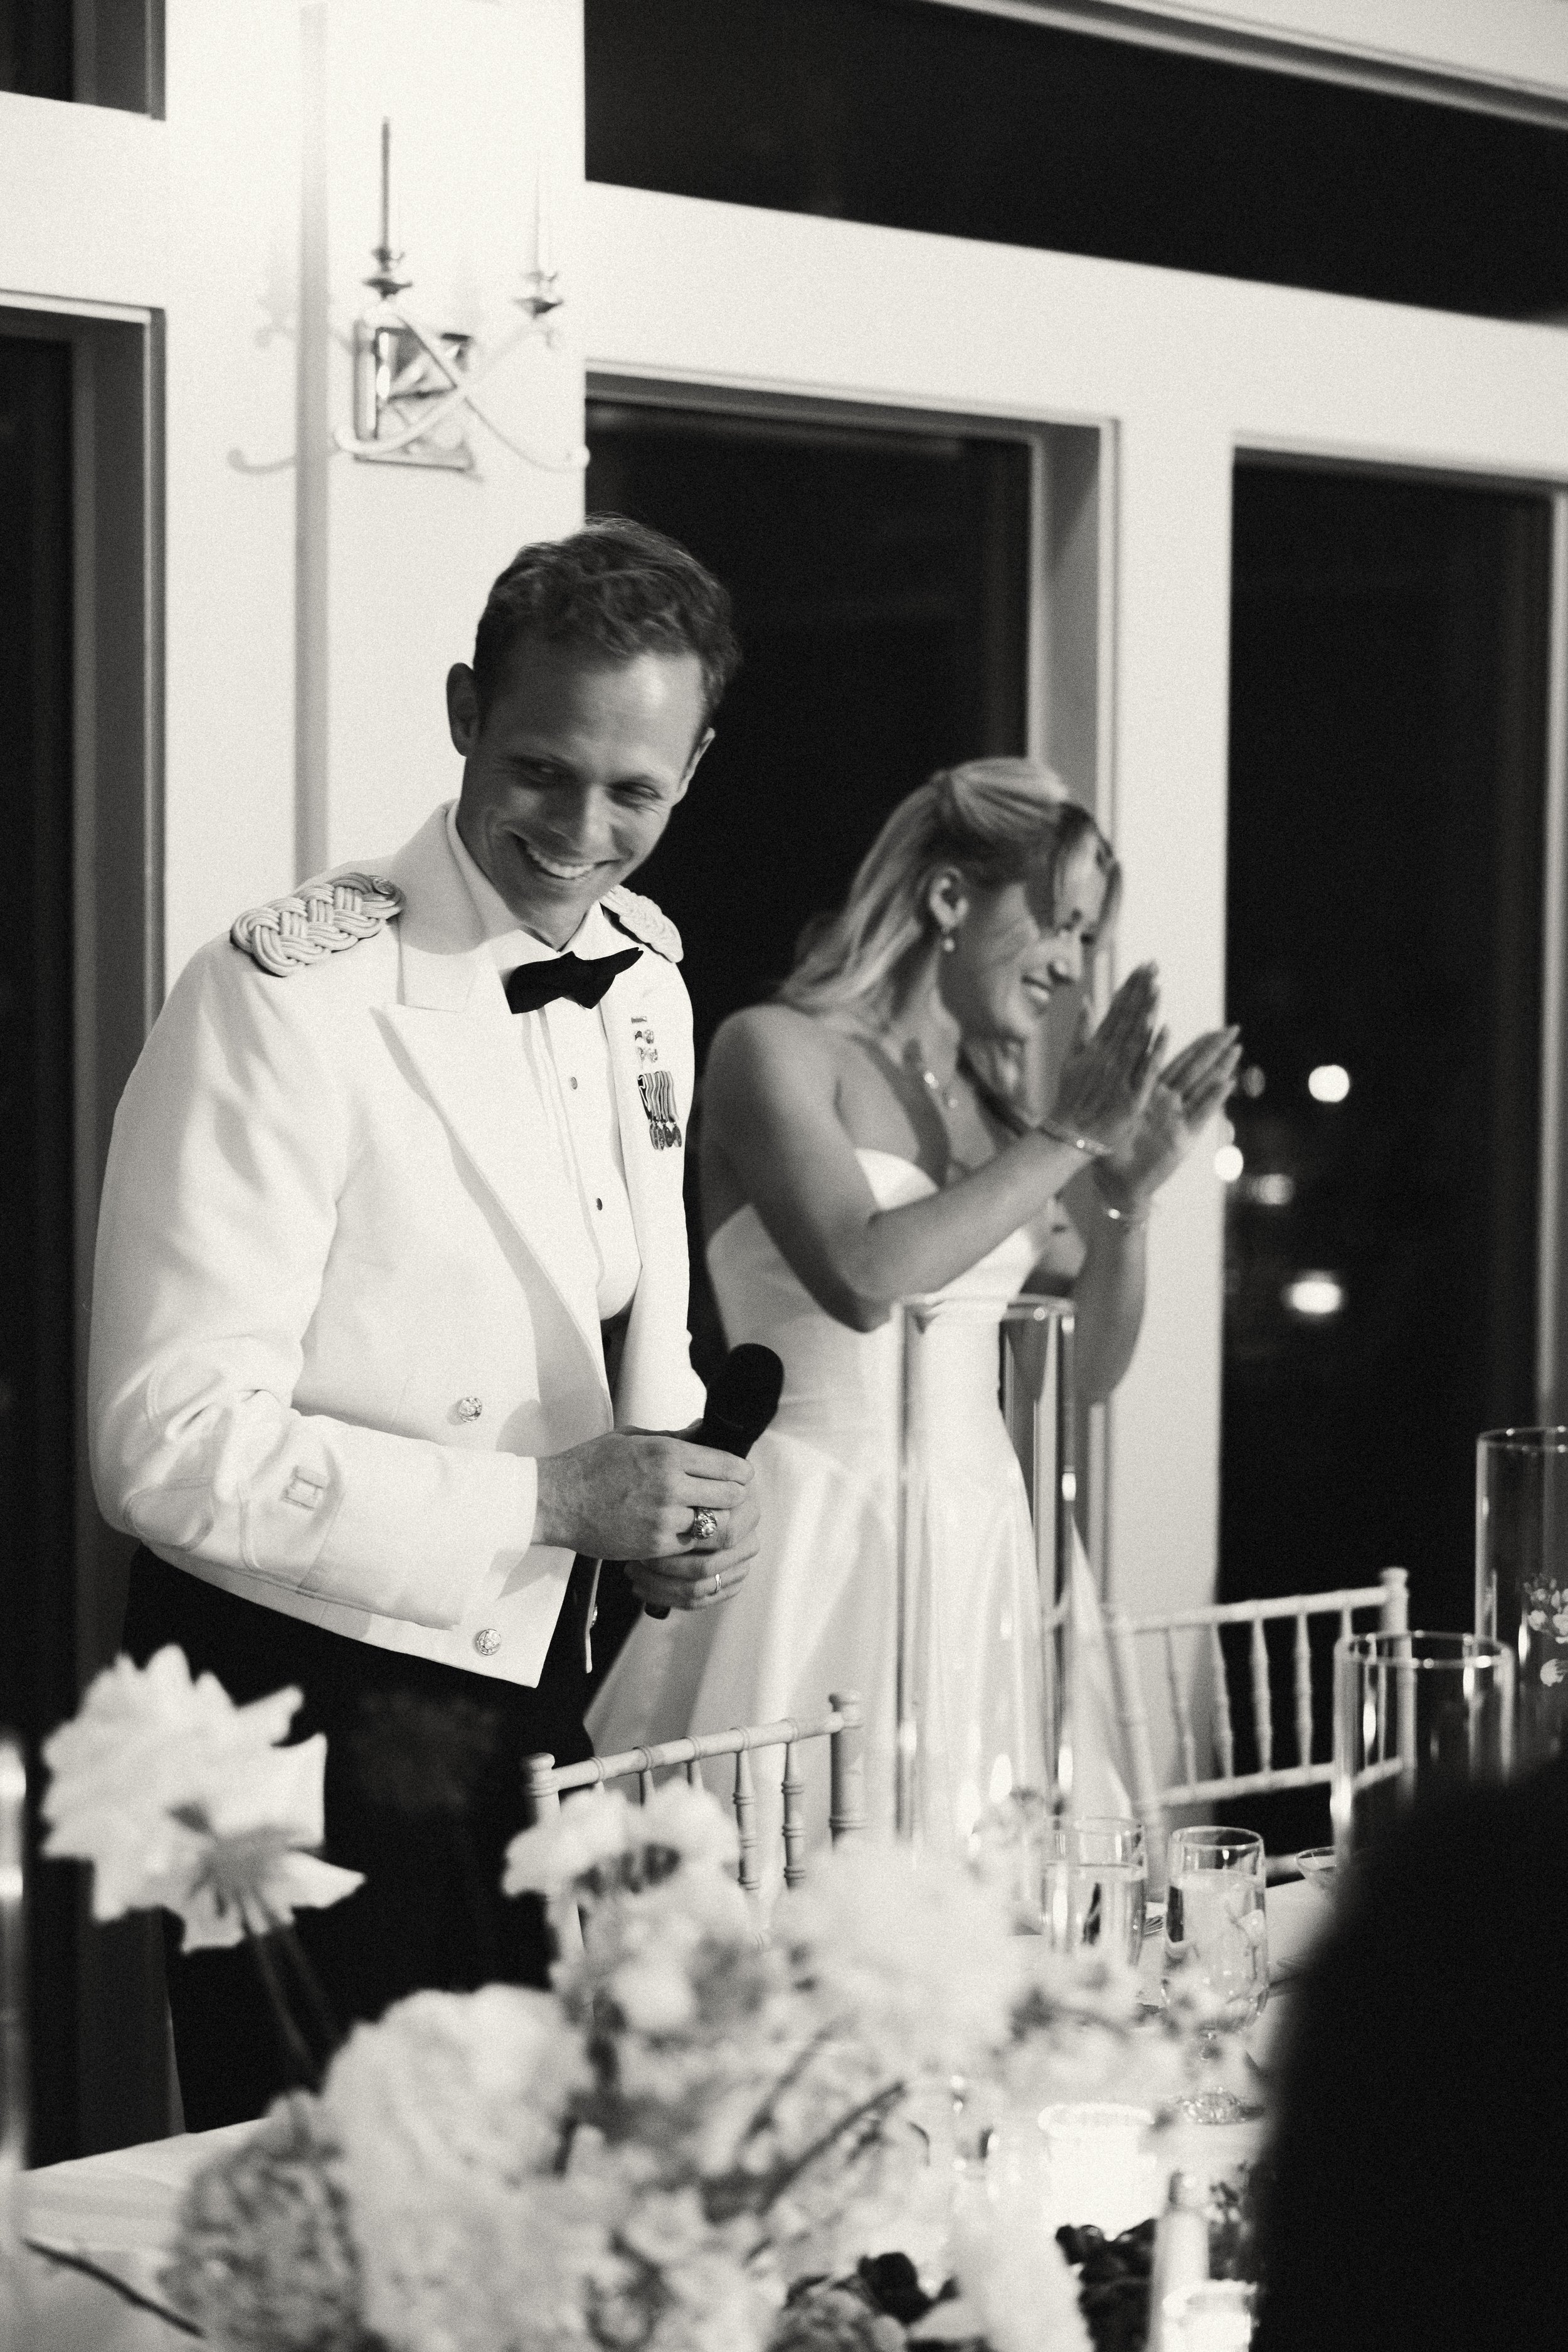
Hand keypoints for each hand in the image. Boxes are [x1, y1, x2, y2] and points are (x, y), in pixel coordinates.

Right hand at [534, 1430, 756, 1574]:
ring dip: (716, 1522)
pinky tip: (684, 1533)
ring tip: (710, 1518)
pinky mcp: (654, 1545)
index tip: (740, 1476)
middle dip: (735, 1498)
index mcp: (668, 1453)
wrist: (556, 1501)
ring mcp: (663, 1518)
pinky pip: (691, 1546)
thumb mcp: (631, 1437)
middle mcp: (671, 1485)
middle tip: (729, 1499)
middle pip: (732, 1496)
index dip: (741, 1473)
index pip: (730, 1465)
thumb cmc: (590, 1465)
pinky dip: (693, 1542)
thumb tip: (702, 1429)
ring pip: (716, 1525)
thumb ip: (673, 1436)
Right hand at [1050, 963, 1164, 1154]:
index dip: (1131, 987)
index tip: (1143, 967)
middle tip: (1153, 966)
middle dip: (1141, 991)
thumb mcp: (1072, 1060)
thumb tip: (1088, 1001)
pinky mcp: (1130, 1094)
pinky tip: (1163, 1030)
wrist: (1071, 1133)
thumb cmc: (1072, 1097)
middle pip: (1127, 1018)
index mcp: (1096, 1047)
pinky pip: (1145, 1069)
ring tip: (1157, 988)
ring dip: (1147, 1012)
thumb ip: (1082, 1030)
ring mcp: (1119, 1074)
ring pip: (1136, 1038)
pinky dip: (1153, 1050)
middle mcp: (1108, 1056)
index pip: (1117, 1010)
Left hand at [1095, 1026, 1241, 1208]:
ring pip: (1203, 1087)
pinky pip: (1201, 1113)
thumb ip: (1114, 1088)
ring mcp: (1178, 1119)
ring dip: (1220, 1068)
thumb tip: (1103, 1060)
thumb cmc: (1112, 1150)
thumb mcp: (1110, 1114)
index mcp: (1150, 1093)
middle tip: (1233, 1028)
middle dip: (1215, 1049)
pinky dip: (1214, 1097)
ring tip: (1236, 1048)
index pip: (1175, 1061)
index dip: (1193, 1044)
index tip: (1209, 1025)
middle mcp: (1169, 1103)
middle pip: (1196, 1069)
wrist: (1119, 1182)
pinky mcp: (1183, 1137)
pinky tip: (1228, 1082)